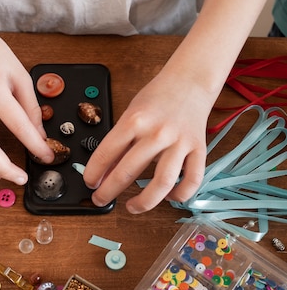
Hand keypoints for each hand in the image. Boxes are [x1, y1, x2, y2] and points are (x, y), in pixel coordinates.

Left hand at [84, 72, 210, 212]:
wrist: (190, 82)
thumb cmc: (157, 98)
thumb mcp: (131, 114)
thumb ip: (119, 142)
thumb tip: (104, 172)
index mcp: (135, 120)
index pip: (106, 152)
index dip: (93, 172)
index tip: (89, 183)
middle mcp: (157, 133)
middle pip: (128, 171)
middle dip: (108, 191)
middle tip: (99, 199)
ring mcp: (180, 143)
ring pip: (162, 183)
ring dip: (143, 202)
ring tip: (131, 207)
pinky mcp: (199, 150)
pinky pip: (191, 181)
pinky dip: (179, 195)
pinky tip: (168, 197)